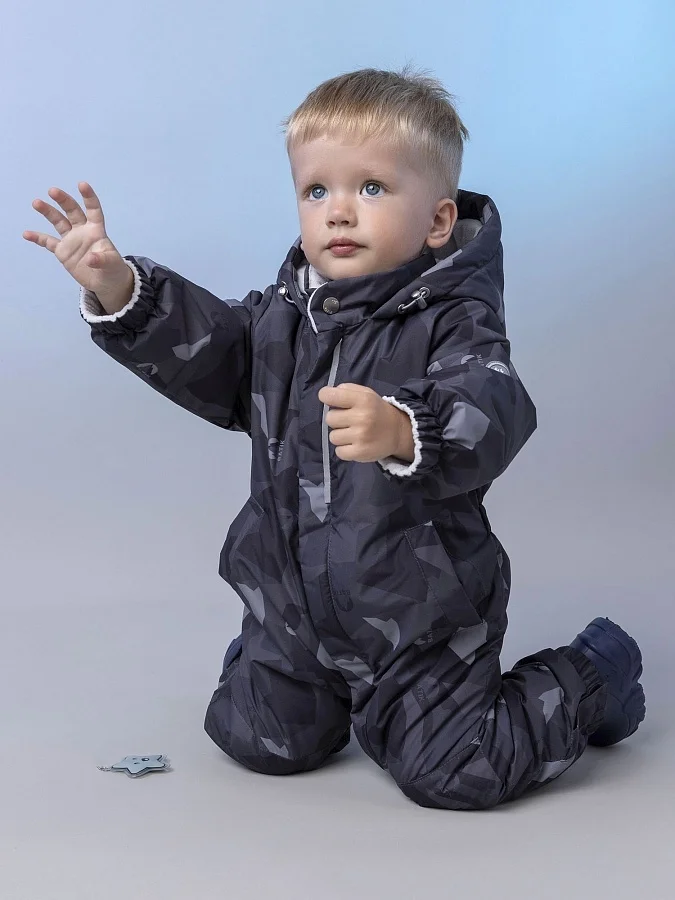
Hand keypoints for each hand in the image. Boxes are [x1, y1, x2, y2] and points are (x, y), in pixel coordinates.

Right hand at [22, 182, 130, 298]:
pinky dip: (38, 238)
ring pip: (58, 221)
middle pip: (72, 211)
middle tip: (52, 191)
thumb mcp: (112, 263)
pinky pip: (48, 242)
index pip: (93, 210)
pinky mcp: (63, 251)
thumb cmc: (113, 268)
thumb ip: (102, 259)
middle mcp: (82, 230)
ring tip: (36, 203)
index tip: (82, 184)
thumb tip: (90, 259)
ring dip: (48, 212)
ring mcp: (71, 240)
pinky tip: (26, 234)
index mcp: (96, 230)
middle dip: (63, 200)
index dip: (89, 197)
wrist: (104, 282)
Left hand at [318, 383, 413, 462]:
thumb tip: (326, 394)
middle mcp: (362, 417)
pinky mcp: (360, 452)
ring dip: (341, 435)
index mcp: (363, 399)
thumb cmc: (376, 410)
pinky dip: (344, 449)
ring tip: (353, 433)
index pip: (330, 395)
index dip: (326, 396)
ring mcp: (361, 436)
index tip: (331, 400)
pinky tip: (354, 444)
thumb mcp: (366, 393)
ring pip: (333, 437)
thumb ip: (346, 390)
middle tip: (349, 420)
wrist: (398, 431)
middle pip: (329, 418)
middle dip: (337, 419)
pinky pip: (339, 452)